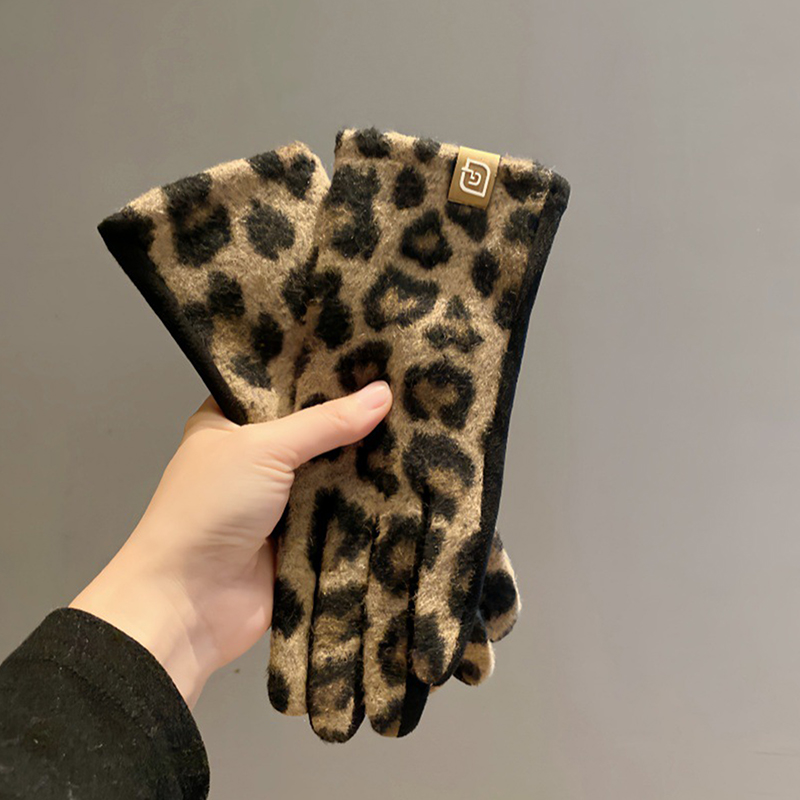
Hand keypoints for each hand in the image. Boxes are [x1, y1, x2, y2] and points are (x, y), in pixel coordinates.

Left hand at [70, 381, 391, 707]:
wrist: (188, 604)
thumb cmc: (207, 510)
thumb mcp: (264, 448)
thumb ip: (325, 423)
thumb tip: (382, 393)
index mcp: (230, 424)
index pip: (282, 387)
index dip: (321, 374)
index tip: (370, 355)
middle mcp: (255, 459)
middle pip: (315, 432)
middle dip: (353, 418)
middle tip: (406, 389)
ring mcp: (280, 501)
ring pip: (333, 474)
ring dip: (366, 462)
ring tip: (418, 426)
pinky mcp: (302, 538)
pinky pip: (342, 514)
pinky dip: (368, 503)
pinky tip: (409, 477)